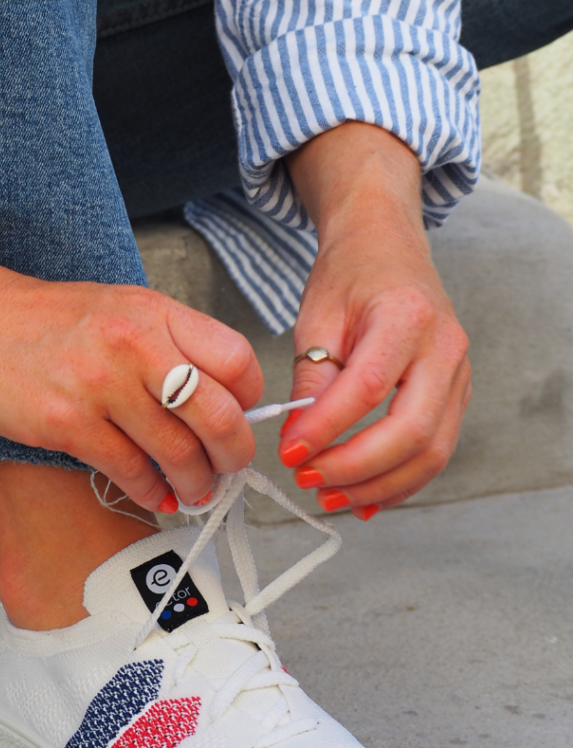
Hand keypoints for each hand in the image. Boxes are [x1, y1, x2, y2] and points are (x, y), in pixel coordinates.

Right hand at [0, 148, 263, 512]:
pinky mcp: (67, 422)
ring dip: (196, 482)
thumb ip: (164, 343)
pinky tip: (156, 495)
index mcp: (153, 311)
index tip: (242, 419)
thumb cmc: (40, 319)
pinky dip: (152, 491)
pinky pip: (131, 470)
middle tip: (230, 470)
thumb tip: (213, 395)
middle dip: (234, 454)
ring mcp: (101, 384)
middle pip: (219, 413)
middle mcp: (135, 344)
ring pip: (179, 451)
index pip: (237, 359)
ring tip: (195, 492)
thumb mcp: (115, 308)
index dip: (251, 399)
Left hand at [279, 123, 471, 517]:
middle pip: (412, 431)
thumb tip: (298, 441)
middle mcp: (445, 348)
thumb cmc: (349, 277)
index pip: (369, 388)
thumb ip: (311, 378)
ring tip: (329, 498)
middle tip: (308, 482)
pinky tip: (362, 497)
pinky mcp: (456, 396)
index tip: (290, 454)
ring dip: (378, 486)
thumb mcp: (316, 318)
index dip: (328, 429)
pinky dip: (399, 482)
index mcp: (407, 317)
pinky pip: (435, 451)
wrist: (386, 249)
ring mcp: (459, 375)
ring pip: (432, 452)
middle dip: (355, 468)